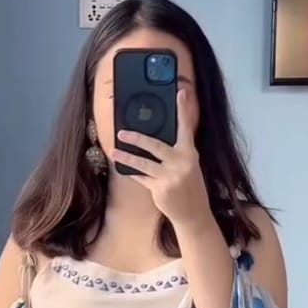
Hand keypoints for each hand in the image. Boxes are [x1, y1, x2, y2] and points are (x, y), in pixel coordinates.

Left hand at [112, 88, 210, 229]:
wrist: (193, 214)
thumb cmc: (190, 186)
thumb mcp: (189, 165)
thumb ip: (177, 152)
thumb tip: (157, 137)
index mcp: (190, 154)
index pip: (186, 128)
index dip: (183, 110)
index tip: (181, 93)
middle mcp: (181, 163)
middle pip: (155, 146)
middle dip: (137, 139)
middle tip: (122, 133)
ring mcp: (169, 177)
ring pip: (143, 163)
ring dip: (127, 157)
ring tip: (114, 152)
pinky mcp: (159, 189)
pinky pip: (141, 178)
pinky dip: (133, 173)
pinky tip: (124, 169)